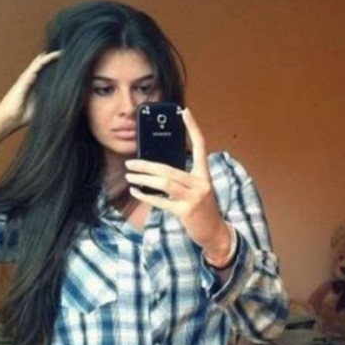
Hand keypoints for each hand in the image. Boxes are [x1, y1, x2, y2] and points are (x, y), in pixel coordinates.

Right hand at [0, 51, 61, 133]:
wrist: (10, 119)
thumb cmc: (24, 115)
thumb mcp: (42, 108)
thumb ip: (51, 103)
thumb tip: (67, 105)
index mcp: (36, 84)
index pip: (47, 71)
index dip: (56, 65)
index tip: (69, 62)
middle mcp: (31, 79)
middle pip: (43, 64)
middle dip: (53, 58)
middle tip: (66, 52)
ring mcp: (26, 79)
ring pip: (38, 64)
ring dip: (48, 58)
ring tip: (59, 53)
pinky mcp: (22, 82)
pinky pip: (32, 71)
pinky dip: (39, 64)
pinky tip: (47, 59)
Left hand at [125, 108, 232, 258]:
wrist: (215, 233)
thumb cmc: (203, 210)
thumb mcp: (197, 190)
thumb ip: (183, 179)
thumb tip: (157, 170)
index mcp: (204, 175)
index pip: (201, 145)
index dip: (193, 127)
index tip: (184, 111)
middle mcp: (201, 184)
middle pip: (170, 168)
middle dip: (147, 165)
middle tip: (130, 163)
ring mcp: (194, 198)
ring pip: (164, 183)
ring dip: (143, 179)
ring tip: (129, 176)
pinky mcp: (186, 212)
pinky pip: (162, 201)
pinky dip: (146, 196)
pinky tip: (135, 192)